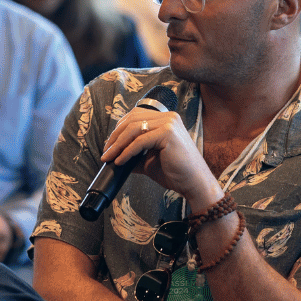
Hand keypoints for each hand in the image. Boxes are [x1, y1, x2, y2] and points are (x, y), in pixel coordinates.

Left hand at [99, 106, 219, 206]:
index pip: (136, 116)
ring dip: (118, 144)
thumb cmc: (176, 172)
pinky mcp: (168, 133)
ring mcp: (169, 123)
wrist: (194, 183)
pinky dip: (127, 152)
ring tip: (109, 157)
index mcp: (166, 119)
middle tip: (106, 152)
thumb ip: (136, 154)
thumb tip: (116, 156)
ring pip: (133, 129)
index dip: (119, 129)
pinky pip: (140, 141)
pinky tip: (120, 161)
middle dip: (115, 136)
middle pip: (132, 120)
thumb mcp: (150, 160)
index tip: (110, 145)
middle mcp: (169, 117)